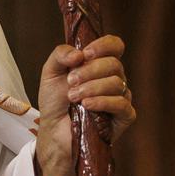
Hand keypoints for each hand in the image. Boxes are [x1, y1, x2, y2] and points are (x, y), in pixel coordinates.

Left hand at [33, 34, 135, 175]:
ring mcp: (120, 97)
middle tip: (71, 81)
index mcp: (99, 64)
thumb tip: (79, 53)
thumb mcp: (50, 72)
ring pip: (117, 83)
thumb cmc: (55, 101)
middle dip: (90, 70)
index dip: (104, 45)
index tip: (86, 54)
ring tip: (73, 97)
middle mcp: (113, 78)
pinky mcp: (124, 117)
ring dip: (92, 88)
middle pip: (114, 64)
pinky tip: (87, 106)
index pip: (115, 46)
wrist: (54, 130)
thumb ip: (60, 54)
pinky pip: (122, 104)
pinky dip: (103, 102)